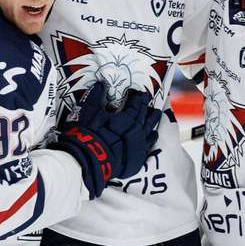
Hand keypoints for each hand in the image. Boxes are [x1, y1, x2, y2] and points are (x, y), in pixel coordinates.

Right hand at [53, 81, 161, 197]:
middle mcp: (136, 130)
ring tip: (156, 114)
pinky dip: (151, 139)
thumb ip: (95, 97)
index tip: (138, 93)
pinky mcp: (136, 159)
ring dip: (152, 121)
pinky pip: (148, 146)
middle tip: (148, 100)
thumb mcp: (89, 111)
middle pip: (144, 116)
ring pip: (149, 130)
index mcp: (127, 118)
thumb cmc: (88, 134)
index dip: (137, 97)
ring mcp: (138, 145)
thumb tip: (100, 84)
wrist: (89, 161)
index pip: (136, 104)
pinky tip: (153, 135)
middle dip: (146, 107)